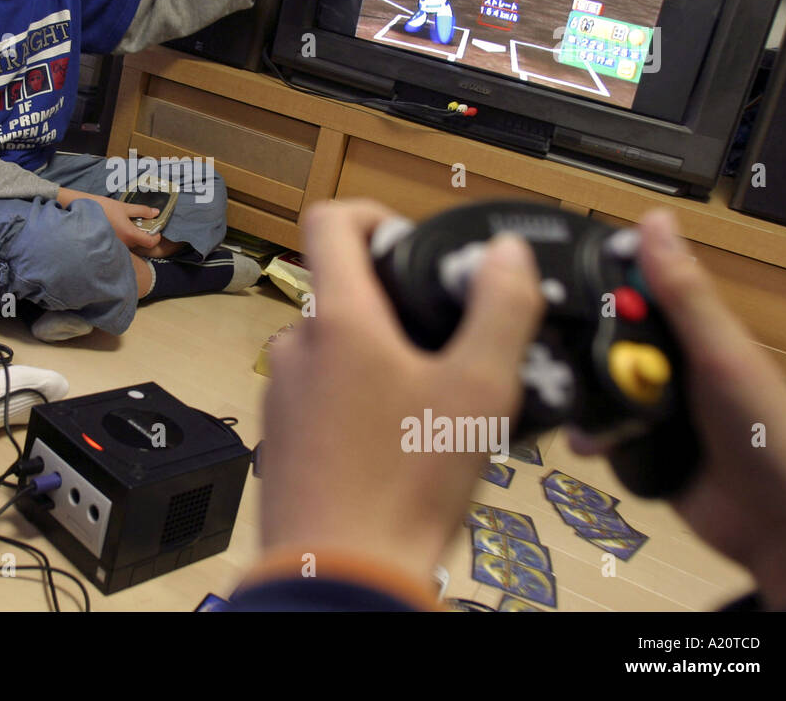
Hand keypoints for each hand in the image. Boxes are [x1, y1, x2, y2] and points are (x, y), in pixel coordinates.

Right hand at [58, 187, 161, 252]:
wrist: (82, 212)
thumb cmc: (102, 208)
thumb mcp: (124, 207)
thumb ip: (141, 210)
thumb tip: (156, 212)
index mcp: (130, 234)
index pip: (151, 243)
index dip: (156, 237)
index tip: (155, 229)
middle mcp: (124, 244)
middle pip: (141, 244)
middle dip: (145, 235)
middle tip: (142, 223)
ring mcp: (116, 246)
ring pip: (131, 244)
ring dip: (134, 236)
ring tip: (130, 223)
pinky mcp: (109, 245)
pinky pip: (122, 244)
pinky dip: (125, 237)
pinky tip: (120, 227)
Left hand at [262, 200, 543, 584]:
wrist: (341, 572)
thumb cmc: (401, 489)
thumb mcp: (479, 390)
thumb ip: (499, 309)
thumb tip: (506, 254)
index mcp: (338, 321)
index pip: (331, 222)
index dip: (373, 214)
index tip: (408, 238)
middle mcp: (296, 347)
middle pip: (338, 289)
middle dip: (392, 303)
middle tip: (445, 340)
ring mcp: (280, 392)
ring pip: (331, 346)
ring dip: (375, 356)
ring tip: (427, 399)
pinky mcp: (279, 433)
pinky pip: (317, 393)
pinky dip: (353, 398)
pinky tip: (396, 438)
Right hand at [570, 210, 785, 609]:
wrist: (778, 523)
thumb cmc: (767, 428)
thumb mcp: (718, 352)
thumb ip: (682, 292)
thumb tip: (654, 220)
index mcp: (687, 326)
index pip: (625, 287)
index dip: (588, 281)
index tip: (546, 279)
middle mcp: (663, 360)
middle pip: (597, 338)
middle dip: (576, 349)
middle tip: (549, 351)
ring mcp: (648, 404)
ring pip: (589, 385)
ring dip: (578, 396)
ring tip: (566, 400)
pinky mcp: (635, 445)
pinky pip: (594, 431)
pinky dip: (586, 435)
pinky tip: (586, 441)